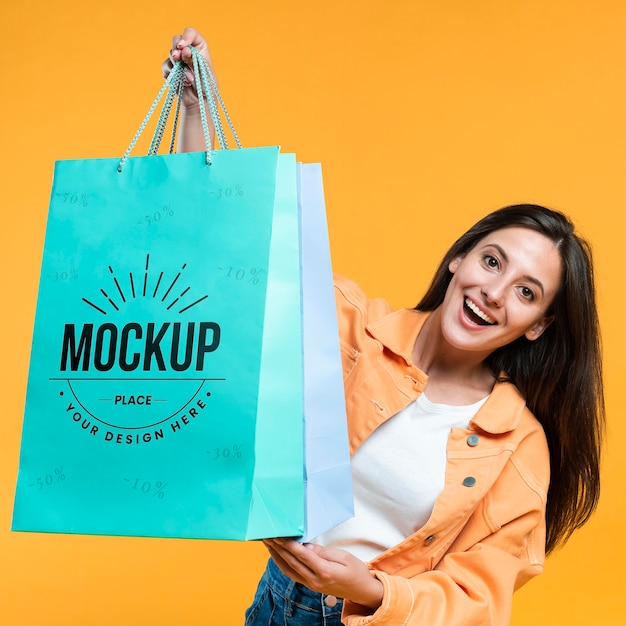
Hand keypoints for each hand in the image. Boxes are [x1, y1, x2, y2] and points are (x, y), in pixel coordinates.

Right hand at [162, 27, 215, 151]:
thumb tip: (184, 50)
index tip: (183, 46)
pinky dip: (172, 74)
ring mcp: (179, 61)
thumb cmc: (207, 87)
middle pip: (176, 40)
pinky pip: (165, 67)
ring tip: (189, 79)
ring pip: (170, 54)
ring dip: (177, 66)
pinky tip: (182, 83)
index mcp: (200, 49)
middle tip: (178, 58)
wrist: (200, 104)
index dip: (186, 36)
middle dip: (176, 49)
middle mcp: (188, 52)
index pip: (191, 34)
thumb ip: (194, 59)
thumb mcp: (204, 71)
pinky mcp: (171, 71)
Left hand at [263, 538, 383, 610]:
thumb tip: (306, 546)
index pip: (303, 556)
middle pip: (292, 562)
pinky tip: (277, 555)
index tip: (279, 535)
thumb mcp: (344, 557)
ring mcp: (311, 585)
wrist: (362, 591)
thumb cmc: (356, 571)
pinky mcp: (310, 585)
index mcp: (325, 572)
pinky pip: (292, 574)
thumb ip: (324, 552)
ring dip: (276, 556)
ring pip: (288, 569)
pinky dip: (282, 564)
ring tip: (268, 542)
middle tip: (268, 534)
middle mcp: (315, 580)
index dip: (289, 545)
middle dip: (278, 548)